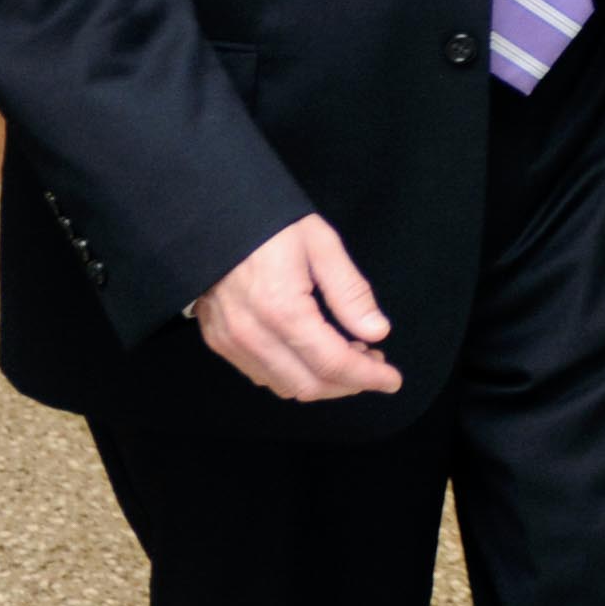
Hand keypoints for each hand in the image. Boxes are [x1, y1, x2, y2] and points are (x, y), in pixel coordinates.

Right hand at [192, 214, 398, 402]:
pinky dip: (294, 375)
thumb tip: (377, 332)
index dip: (368, 375)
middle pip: (310, 385)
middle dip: (349, 384)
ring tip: (348, 354)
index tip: (392, 379)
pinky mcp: (219, 342)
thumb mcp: (322, 245)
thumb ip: (350, 292)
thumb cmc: (271, 226)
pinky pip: (262, 375)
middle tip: (374, 361)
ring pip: (285, 387)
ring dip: (323, 382)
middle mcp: (252, 335)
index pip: (332, 362)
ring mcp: (231, 343)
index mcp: (282, 309)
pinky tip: (313, 353)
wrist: (212, 218)